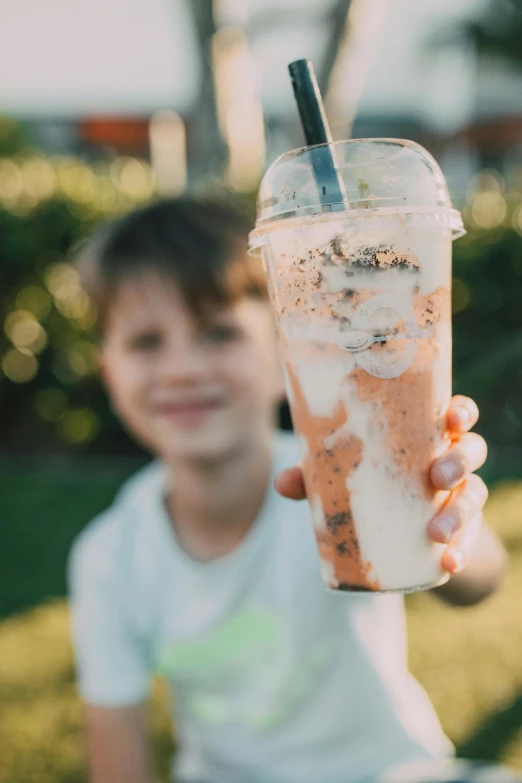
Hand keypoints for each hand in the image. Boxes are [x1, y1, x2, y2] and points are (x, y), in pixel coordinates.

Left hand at [275, 395, 487, 575]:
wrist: (399, 534)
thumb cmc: (369, 486)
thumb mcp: (345, 478)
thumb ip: (315, 477)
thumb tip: (282, 482)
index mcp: (426, 435)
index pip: (456, 413)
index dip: (461, 412)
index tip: (452, 419)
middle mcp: (450, 461)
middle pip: (471, 450)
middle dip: (458, 461)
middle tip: (436, 477)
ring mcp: (460, 495)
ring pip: (474, 493)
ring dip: (459, 511)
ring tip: (435, 531)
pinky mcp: (464, 530)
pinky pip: (470, 538)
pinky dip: (461, 551)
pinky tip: (449, 562)